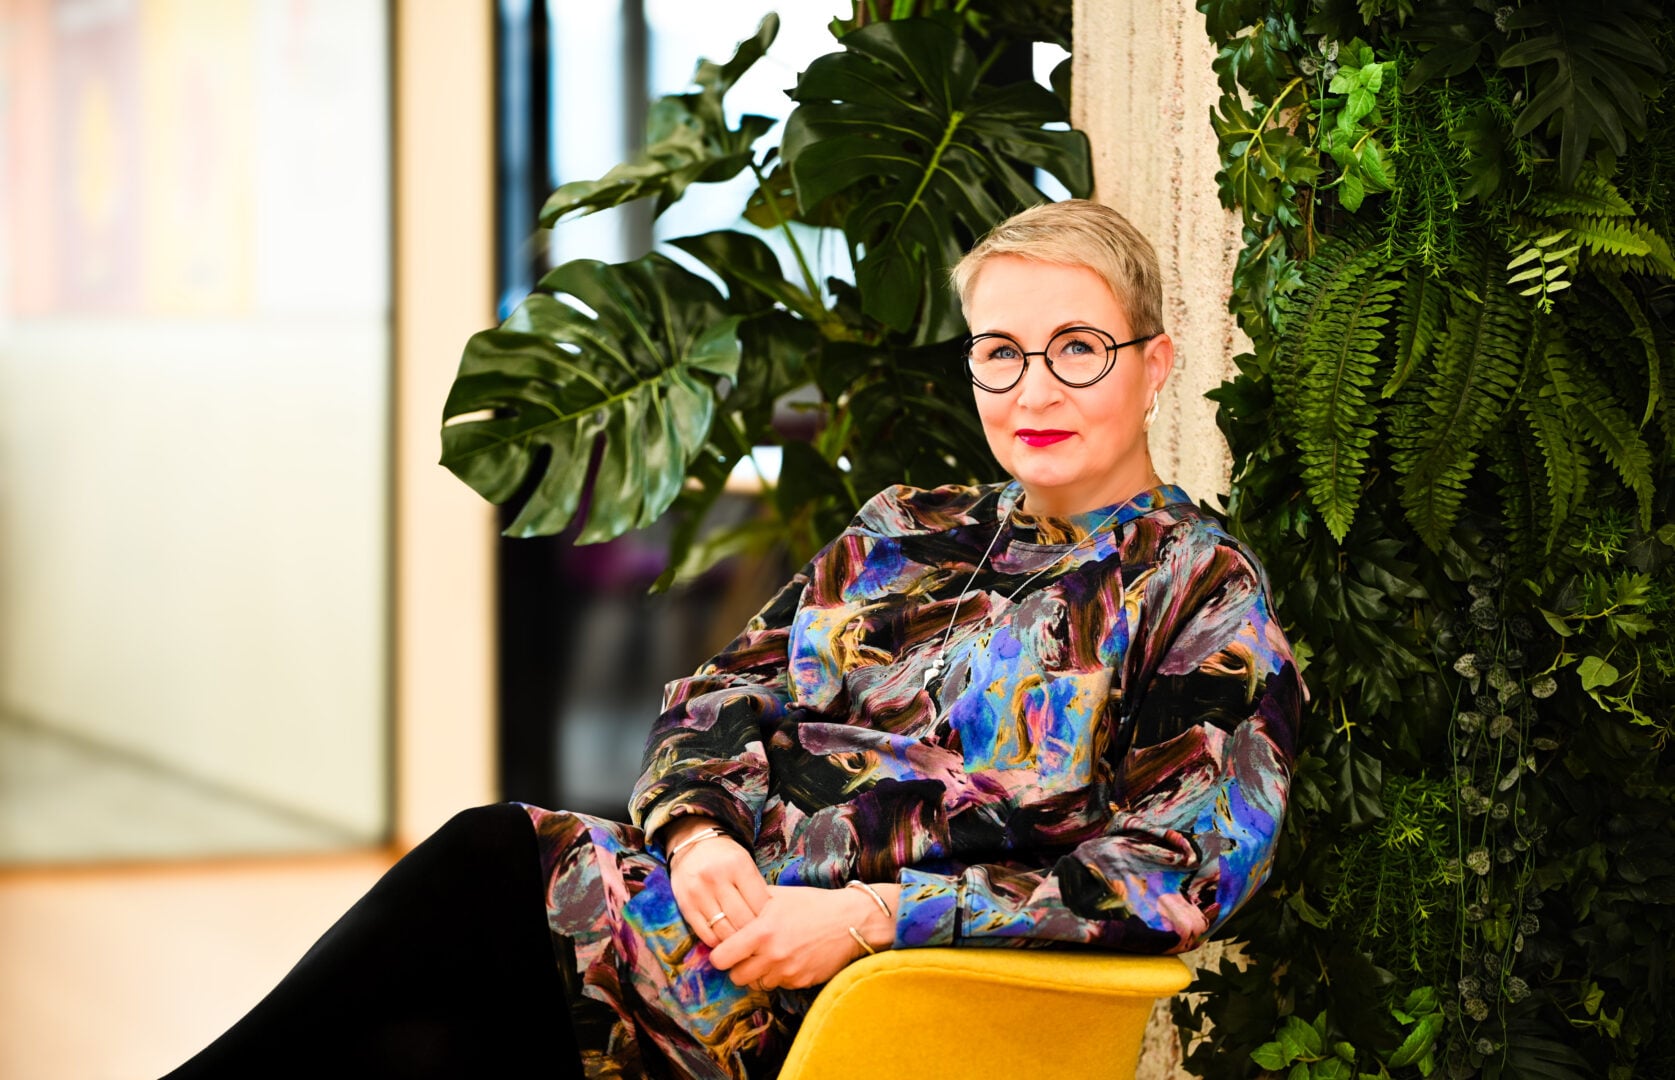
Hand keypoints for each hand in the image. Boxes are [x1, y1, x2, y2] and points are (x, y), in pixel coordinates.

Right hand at [663, 816, 769, 947]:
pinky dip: (718, 942)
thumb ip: (757, 888)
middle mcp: (716, 878)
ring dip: (736, 941)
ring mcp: (699, 893)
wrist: (691, 846)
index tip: (770, 924)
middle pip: (742, 919)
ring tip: (743, 942)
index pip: (760, 903)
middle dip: (753, 933)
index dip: (768, 918)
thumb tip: (770, 919)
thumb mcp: (745, 863)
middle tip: (759, 939)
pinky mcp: (686, 906)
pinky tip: (725, 939)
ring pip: (724, 930)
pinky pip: (706, 934)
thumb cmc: (725, 857)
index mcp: (738, 865)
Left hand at [709, 883, 898, 990]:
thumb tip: (726, 906)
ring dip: (758, 973)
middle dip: (738, 967)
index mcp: (761, 932)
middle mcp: (772, 955)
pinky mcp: (801, 982)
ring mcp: (787, 972)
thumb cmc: (813, 904)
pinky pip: (778, 985)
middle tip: (746, 954)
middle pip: (736, 977)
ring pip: (757, 984)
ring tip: (768, 956)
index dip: (720, 954)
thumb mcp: (779, 896)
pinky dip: (778, 976)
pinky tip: (788, 959)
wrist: (850, 921)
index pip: (721, 958)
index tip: (726, 949)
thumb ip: (750, 903)